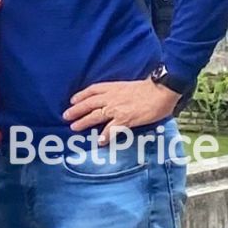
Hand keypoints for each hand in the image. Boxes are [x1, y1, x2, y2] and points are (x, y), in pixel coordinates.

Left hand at [64, 79, 180, 133]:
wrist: (161, 90)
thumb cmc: (149, 88)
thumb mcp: (129, 85)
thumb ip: (120, 92)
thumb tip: (118, 97)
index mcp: (113, 87)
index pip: (92, 90)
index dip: (81, 95)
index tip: (72, 100)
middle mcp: (111, 97)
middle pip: (89, 103)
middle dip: (76, 110)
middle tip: (66, 116)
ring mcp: (117, 109)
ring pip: (95, 115)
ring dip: (83, 122)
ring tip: (74, 127)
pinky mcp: (125, 119)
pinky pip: (111, 129)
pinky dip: (105, 136)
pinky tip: (99, 141)